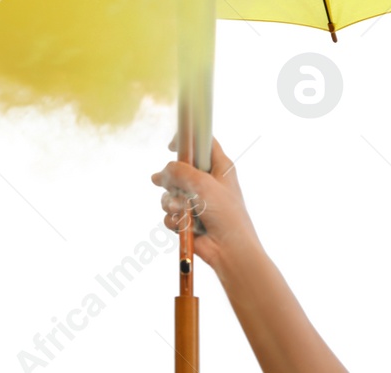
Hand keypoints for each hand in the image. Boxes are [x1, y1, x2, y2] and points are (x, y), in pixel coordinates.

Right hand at [151, 138, 260, 273]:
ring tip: (182, 211)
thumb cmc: (225, 214)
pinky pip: (170, 213)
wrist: (229, 251)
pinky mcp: (188, 219)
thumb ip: (180, 171)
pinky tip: (183, 225)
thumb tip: (161, 174)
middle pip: (180, 168)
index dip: (188, 140)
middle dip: (170, 179)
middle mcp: (208, 182)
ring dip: (171, 202)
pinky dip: (173, 219)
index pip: (203, 143)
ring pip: (170, 192)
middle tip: (167, 183)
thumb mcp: (203, 185)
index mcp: (220, 167)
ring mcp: (197, 201)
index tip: (172, 145)